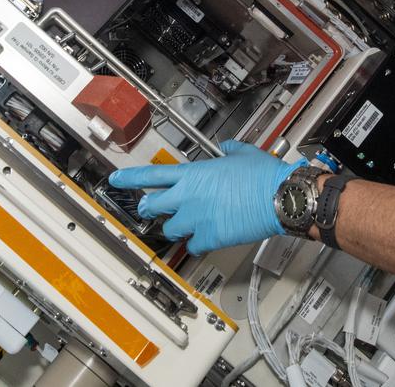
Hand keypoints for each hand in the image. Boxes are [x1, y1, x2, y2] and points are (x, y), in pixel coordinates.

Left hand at [109, 140, 304, 253]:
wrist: (278, 197)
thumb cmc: (262, 176)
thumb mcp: (242, 153)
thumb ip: (229, 149)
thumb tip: (226, 147)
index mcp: (193, 174)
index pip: (151, 175)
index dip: (130, 178)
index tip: (116, 179)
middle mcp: (189, 196)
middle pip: (153, 206)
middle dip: (150, 208)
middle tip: (151, 209)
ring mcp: (196, 218)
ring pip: (170, 229)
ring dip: (176, 227)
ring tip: (186, 224)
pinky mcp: (209, 237)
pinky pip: (192, 246)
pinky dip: (196, 244)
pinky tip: (204, 240)